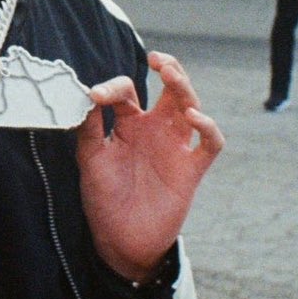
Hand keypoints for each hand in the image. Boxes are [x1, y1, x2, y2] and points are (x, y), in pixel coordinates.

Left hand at [76, 53, 223, 282]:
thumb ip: (90, 128)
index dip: (113, 87)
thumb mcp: (90, 159)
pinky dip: (207, 128)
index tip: (96, 96)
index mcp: (129, 125)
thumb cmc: (104, 199)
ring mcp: (175, 147)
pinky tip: (192, 118)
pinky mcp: (191, 169)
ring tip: (170, 75)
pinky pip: (210, 143)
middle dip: (169, 68)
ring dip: (185, 88)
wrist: (119, 240)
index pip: (127, 92)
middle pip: (170, 89)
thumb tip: (87, 95)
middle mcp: (155, 130)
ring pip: (192, 107)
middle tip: (157, 59)